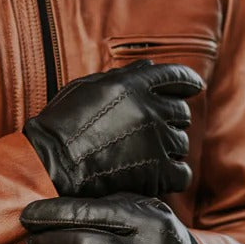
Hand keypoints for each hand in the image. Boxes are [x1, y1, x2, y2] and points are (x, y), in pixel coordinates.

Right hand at [22, 60, 204, 197]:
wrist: (50, 164)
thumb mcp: (86, 87)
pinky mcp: (157, 171)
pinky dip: (173, 176)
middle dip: (171, 120)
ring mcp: (156, 140)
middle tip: (153, 132)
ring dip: (168, 149)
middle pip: (181, 112)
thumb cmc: (61, 125)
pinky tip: (159, 177)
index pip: (175, 77)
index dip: (188, 81)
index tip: (194, 87)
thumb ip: (121, 76)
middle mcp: (150, 109)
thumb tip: (149, 66)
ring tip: (144, 156)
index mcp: (134, 85)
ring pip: (182, 143)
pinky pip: (182, 173)